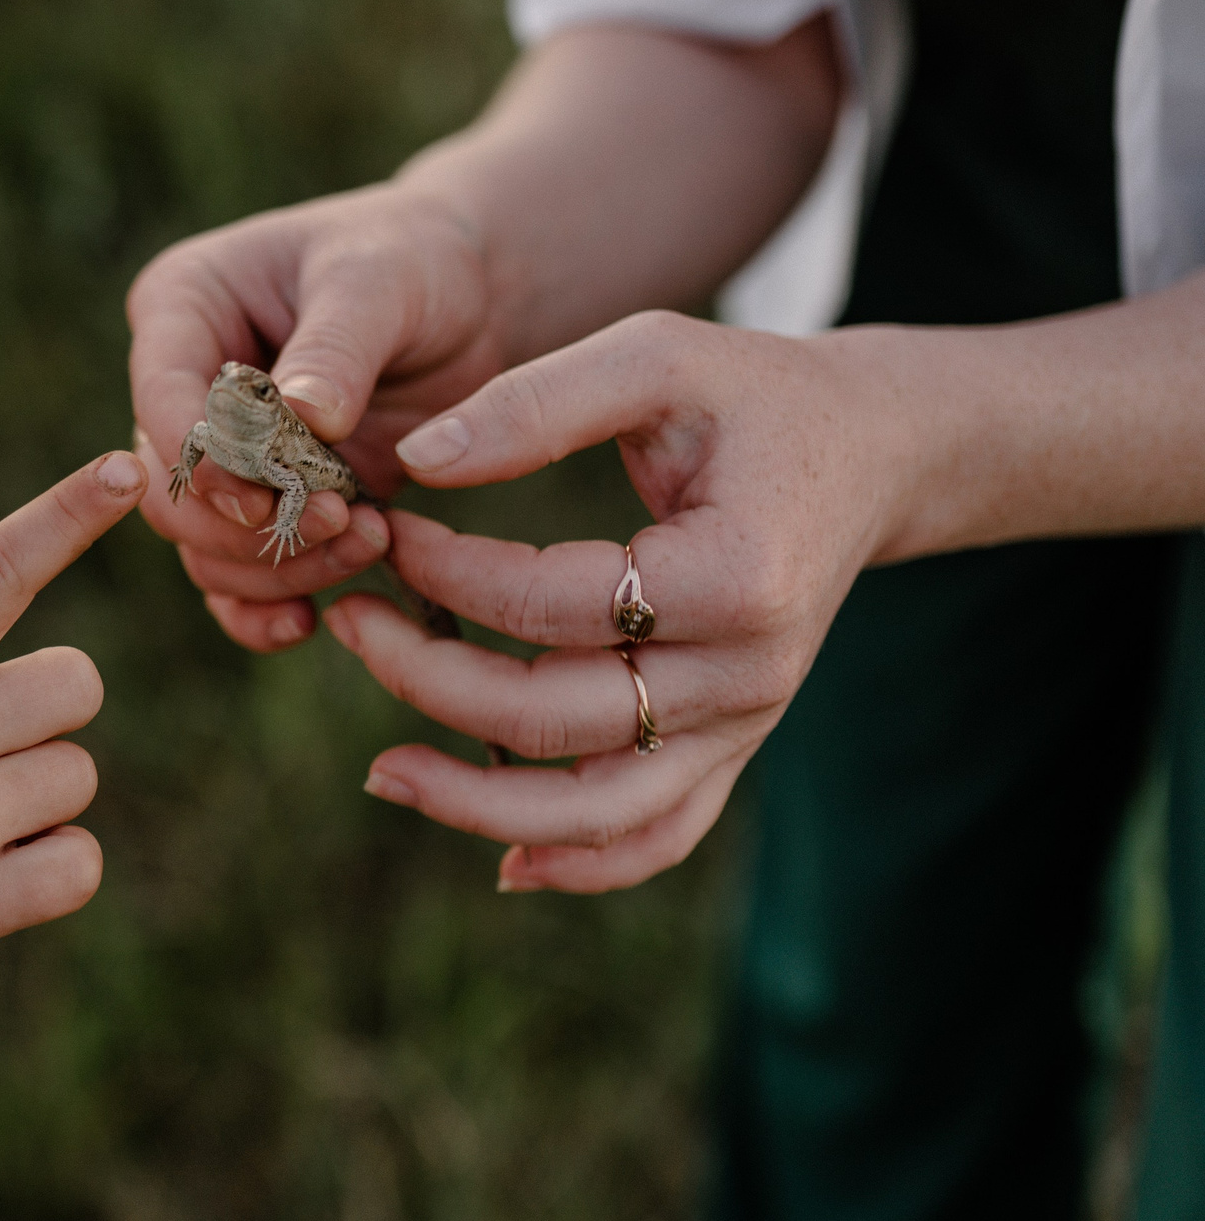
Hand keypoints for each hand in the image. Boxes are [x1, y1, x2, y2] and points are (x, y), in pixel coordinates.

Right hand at [125, 184, 503, 648]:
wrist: (467, 293)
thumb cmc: (410, 257)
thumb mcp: (378, 280)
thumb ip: (337, 348)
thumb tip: (303, 416)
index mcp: (184, 308)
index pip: (160, 396)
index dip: (204, 459)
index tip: (266, 493)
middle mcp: (184, 387)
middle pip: (171, 490)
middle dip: (247, 523)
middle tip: (338, 519)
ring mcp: (223, 454)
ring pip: (204, 546)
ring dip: (277, 565)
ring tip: (369, 540)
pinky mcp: (265, 502)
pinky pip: (236, 576)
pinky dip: (265, 607)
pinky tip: (312, 620)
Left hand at [328, 310, 905, 891]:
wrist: (874, 451)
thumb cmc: (754, 393)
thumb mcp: (654, 356)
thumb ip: (535, 404)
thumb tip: (416, 459)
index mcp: (734, 574)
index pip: (548, 604)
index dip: (445, 574)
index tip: (387, 528)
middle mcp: (748, 672)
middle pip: (553, 718)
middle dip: (424, 678)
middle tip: (345, 618)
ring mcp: (744, 725)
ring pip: (598, 812)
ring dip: (478, 804)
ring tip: (381, 771)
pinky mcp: (734, 750)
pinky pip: (656, 835)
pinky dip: (580, 864)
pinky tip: (499, 864)